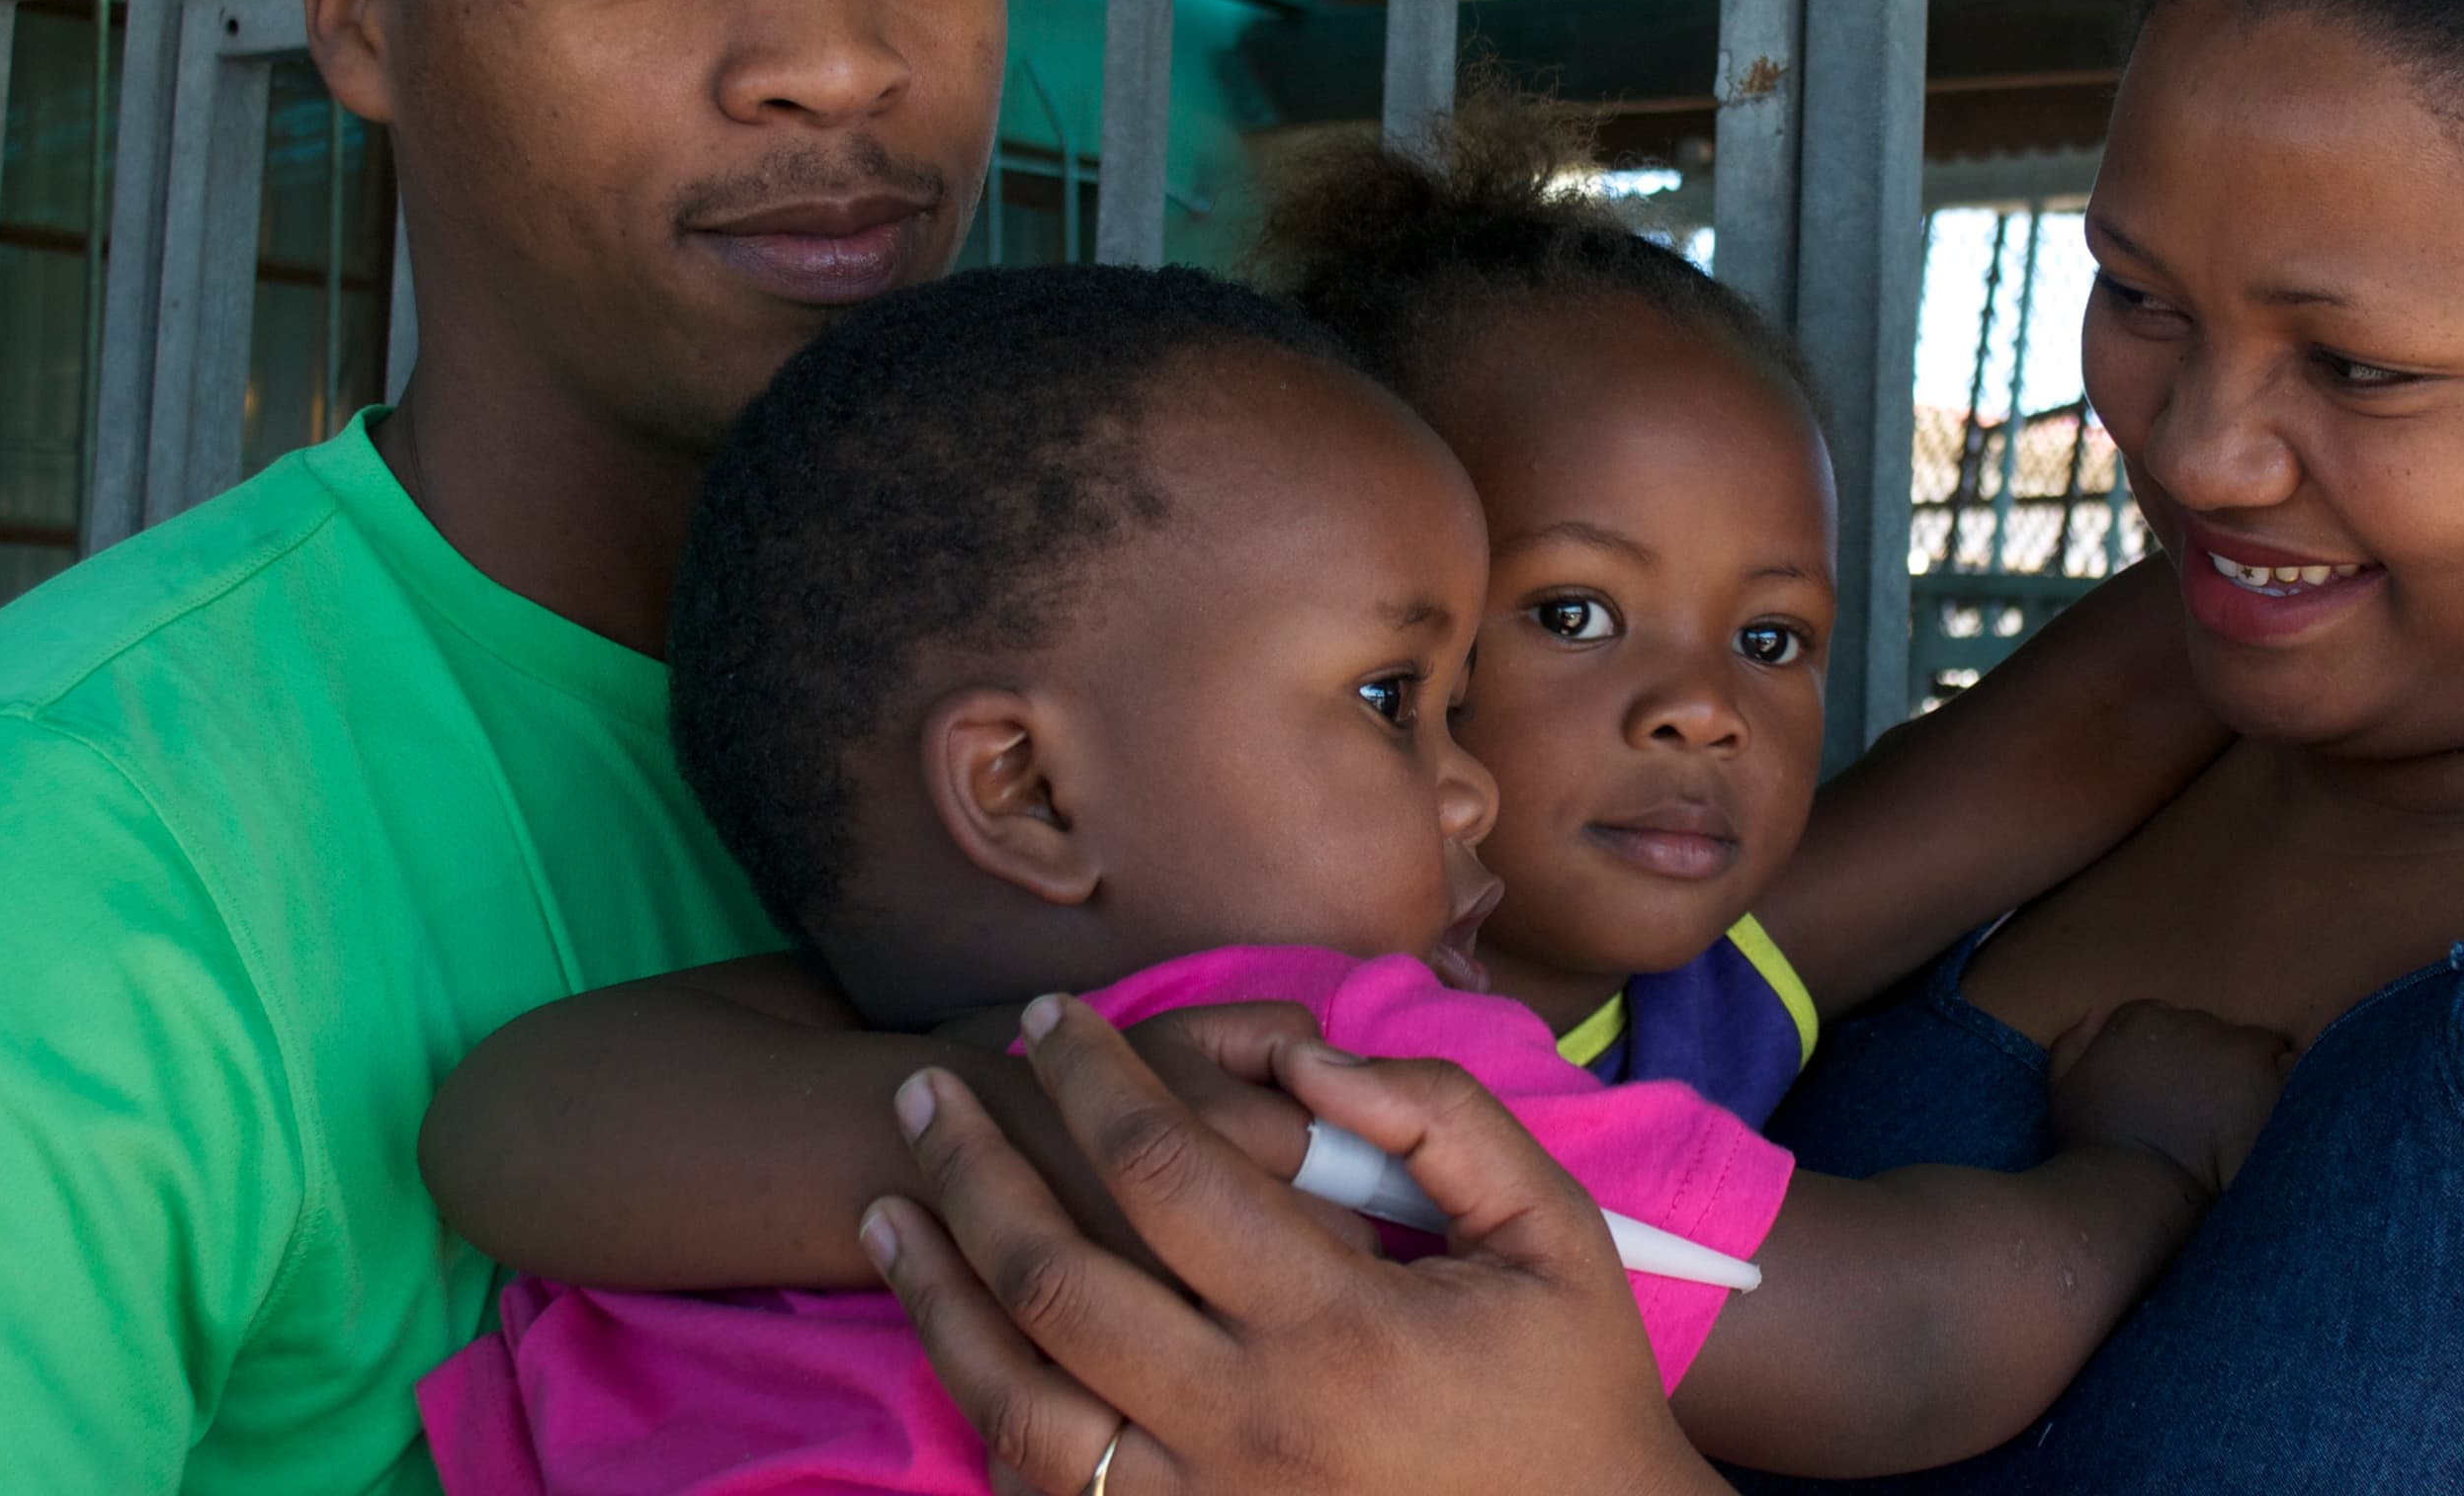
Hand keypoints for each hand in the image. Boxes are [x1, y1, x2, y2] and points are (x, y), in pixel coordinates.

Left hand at [865, 993, 1730, 1495]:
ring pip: (1016, 1399)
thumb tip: (1306, 1060)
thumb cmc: (1575, 1384)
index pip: (1167, 1167)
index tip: (1048, 1015)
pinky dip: (981, 1409)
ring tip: (887, 1209)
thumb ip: (1442, 1119)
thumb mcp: (1553, 1229)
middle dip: (974, 1164)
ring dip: (935, 1292)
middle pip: (1055, 1276)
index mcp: (1340, 1327)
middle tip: (924, 1086)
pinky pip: (1046, 1488)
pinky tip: (949, 1339)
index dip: (1091, 1074)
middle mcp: (1249, 1423)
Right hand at [2045, 998, 2293, 1195]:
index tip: (2176, 1095)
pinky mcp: (2267, 1080)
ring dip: (2252, 1073)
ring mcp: (2232, 1049)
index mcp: (2139, 1019)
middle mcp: (2188, 1023)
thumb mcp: (2062, 1091)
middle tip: (2207, 1112)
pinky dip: (2289, 1084)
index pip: (2168, 1023)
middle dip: (2211, 1064)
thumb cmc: (2093, 1149)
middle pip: (2212, 1032)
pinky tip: (2273, 1116)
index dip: (2174, 1060)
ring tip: (2242, 1118)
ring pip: (2256, 1045)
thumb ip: (2074, 1043)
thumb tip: (2100, 1012)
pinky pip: (2293, 1067)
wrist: (2132, 1194)